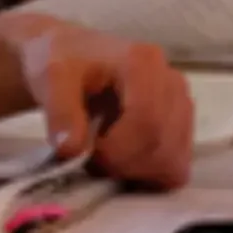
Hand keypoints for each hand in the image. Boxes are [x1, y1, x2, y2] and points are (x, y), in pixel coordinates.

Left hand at [11, 17, 192, 189]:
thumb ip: (60, 111)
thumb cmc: (63, 63)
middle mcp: (172, 82)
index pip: (147, 121)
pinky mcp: (181, 129)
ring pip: (173, 162)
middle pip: (163, 145)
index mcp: (144, 62)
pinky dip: (148, 175)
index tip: (87, 154)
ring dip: (136, 171)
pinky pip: (176, 168)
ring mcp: (181, 106)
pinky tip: (122, 159)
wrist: (70, 57)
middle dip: (124, 164)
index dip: (118, 150)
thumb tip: (71, 150)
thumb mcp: (51, 78)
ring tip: (105, 155)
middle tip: (91, 159)